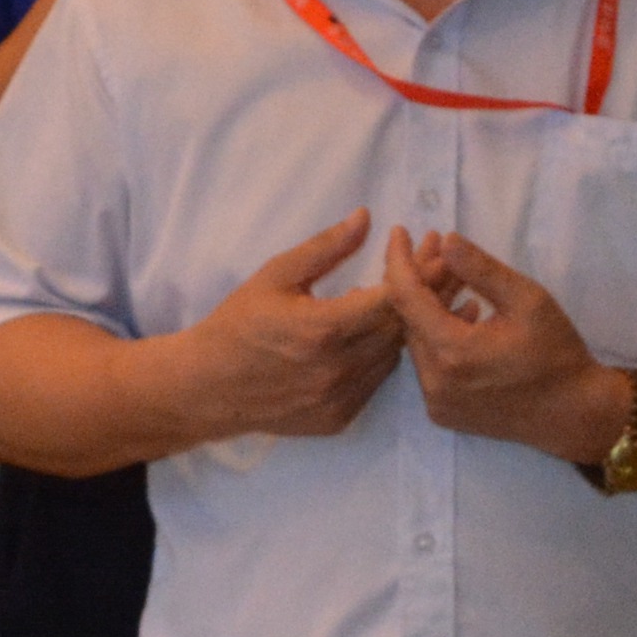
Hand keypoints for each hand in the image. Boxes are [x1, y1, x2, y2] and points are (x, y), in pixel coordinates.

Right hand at [162, 213, 401, 444]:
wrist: (206, 387)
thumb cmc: (239, 323)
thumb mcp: (276, 275)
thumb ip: (325, 248)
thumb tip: (366, 217)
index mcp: (322, 329)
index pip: (390, 299)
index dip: (413, 272)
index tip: (424, 250)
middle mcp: (337, 369)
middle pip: (399, 328)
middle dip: (420, 296)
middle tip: (430, 269)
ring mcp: (339, 399)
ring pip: (392, 357)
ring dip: (401, 327)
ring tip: (402, 300)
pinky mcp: (338, 419)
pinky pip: (375, 382)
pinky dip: (380, 356)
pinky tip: (373, 336)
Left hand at [381, 224, 630, 461]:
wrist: (574, 414)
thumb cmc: (557, 354)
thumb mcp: (527, 299)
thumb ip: (482, 269)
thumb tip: (445, 241)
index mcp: (453, 353)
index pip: (406, 297)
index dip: (399, 261)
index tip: (398, 232)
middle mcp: (434, 382)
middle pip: (410, 319)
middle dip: (421, 281)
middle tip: (439, 250)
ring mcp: (436, 402)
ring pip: (418, 341)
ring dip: (431, 308)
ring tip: (458, 280)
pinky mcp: (443, 413)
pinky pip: (429, 365)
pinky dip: (439, 336)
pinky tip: (466, 317)